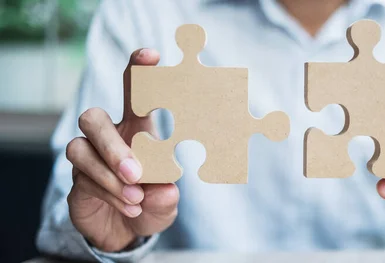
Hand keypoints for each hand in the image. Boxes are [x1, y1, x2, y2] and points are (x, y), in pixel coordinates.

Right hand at [65, 49, 178, 251]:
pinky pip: (82, 179)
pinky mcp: (76, 181)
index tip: (150, 54)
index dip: (138, 70)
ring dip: (109, 175)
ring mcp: (88, 158)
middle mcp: (109, 137)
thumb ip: (167, 196)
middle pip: (92, 117)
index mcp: (136, 129)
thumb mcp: (167, 202)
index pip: (134, 91)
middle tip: (136, 172)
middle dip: (113, 145)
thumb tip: (165, 189)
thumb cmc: (150, 202)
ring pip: (81, 149)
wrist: (126, 232)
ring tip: (137, 197)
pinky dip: (109, 193)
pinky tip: (130, 206)